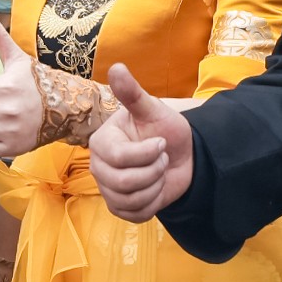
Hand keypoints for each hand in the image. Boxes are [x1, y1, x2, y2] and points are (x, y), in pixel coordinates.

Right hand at [89, 64, 193, 220]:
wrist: (182, 156)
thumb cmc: (165, 129)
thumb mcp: (153, 110)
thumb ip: (133, 93)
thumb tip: (116, 67)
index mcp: (101, 141)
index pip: (118, 157)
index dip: (147, 153)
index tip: (161, 142)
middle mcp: (99, 166)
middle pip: (123, 182)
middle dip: (154, 170)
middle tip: (162, 158)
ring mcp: (107, 189)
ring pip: (131, 200)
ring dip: (156, 185)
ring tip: (159, 171)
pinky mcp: (119, 208)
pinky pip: (136, 214)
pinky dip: (154, 202)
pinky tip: (156, 188)